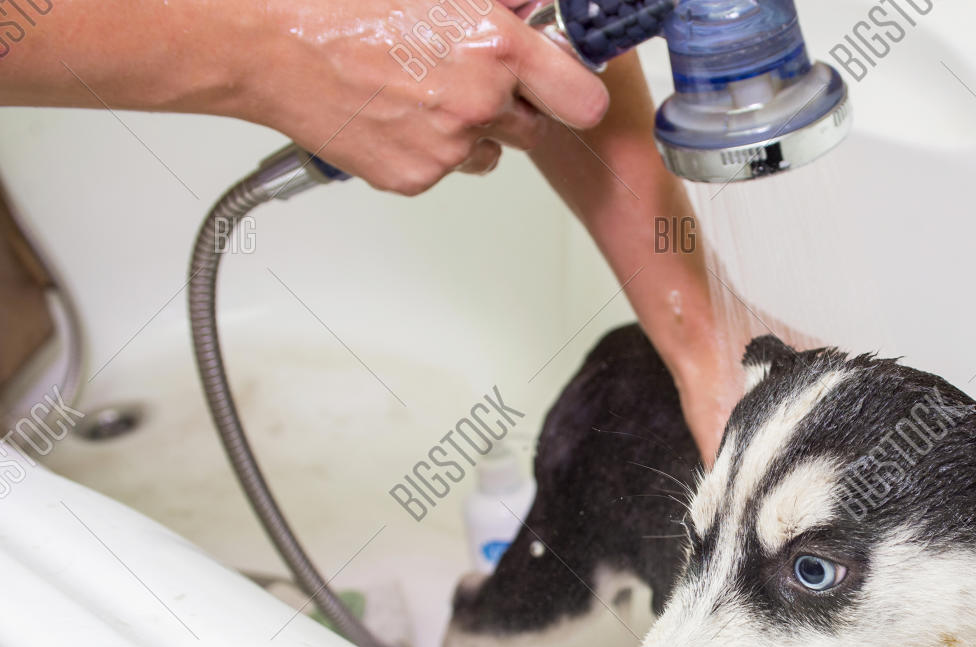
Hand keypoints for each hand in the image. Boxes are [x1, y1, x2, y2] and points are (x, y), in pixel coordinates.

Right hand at [242, 1, 609, 194]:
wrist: (270, 43)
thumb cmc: (341, 5)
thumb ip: (499, 4)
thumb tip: (534, 10)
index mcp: (495, 47)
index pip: (582, 98)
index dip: (573, 92)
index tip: (563, 87)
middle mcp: (478, 102)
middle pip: (535, 128)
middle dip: (514, 106)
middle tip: (467, 74)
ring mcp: (447, 147)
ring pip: (490, 151)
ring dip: (471, 129)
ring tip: (420, 88)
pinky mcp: (415, 177)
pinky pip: (446, 169)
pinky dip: (429, 146)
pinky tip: (395, 110)